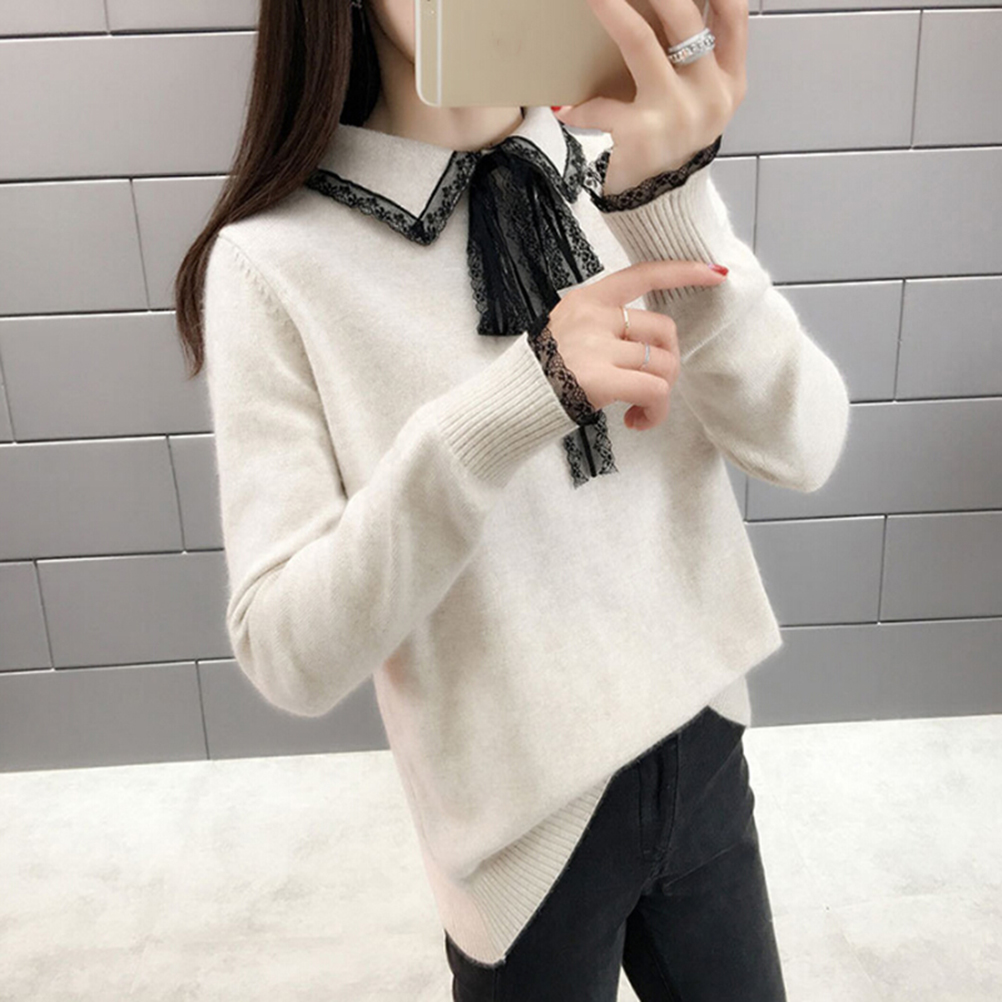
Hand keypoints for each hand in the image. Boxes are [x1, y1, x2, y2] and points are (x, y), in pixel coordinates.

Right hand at [546, 259, 727, 429]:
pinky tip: (636, 422)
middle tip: (649, 390)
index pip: (641, 274)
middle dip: (668, 363)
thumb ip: (602, 328)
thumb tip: (646, 344)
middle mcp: (592, 316)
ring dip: (661, 395)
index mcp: (584, 300)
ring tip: (640, 412)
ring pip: (664, 364)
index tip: (714, 273)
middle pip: (663, 329)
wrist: (504, 407)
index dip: (682, 271)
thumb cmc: (537, 378)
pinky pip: (654, 390)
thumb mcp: (565, 335)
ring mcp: (595, 346)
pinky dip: (655, 412)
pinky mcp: (600, 378)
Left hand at [553, 0, 747, 195]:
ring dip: (612, 10)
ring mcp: (678, 118)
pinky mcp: (642, 138)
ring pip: (642, 44)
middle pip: (684, 17)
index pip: (733, 11)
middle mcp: (711, 96)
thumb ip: (696, 53)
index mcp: (730, 81)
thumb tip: (671, 8)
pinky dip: (581, 101)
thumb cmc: (669, 141)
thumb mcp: (696, 97)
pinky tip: (562, 103)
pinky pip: (603, 103)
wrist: (659, 207)